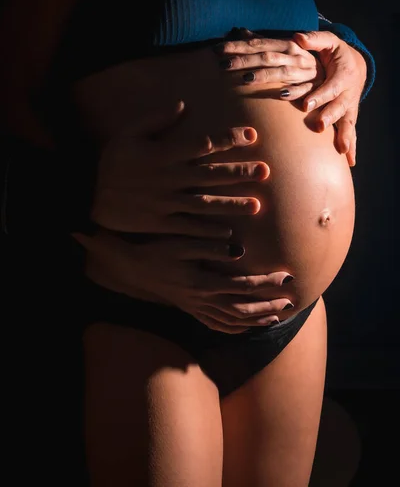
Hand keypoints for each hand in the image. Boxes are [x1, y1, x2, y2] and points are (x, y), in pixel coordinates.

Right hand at [75, 230, 293, 333]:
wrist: (131, 266)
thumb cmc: (155, 248)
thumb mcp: (180, 241)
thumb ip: (208, 245)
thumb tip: (238, 249)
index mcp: (201, 282)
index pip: (243, 286)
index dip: (267, 283)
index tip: (288, 277)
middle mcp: (200, 300)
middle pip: (242, 309)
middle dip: (269, 305)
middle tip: (292, 301)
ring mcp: (195, 308)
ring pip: (231, 321)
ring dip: (256, 320)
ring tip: (279, 316)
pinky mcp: (190, 309)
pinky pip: (216, 325)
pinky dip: (235, 328)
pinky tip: (248, 326)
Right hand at [92, 101, 269, 235]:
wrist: (88, 195)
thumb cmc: (111, 163)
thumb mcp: (128, 134)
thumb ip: (156, 119)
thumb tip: (183, 105)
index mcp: (163, 153)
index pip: (203, 144)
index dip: (228, 139)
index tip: (252, 135)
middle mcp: (169, 178)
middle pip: (210, 173)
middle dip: (239, 172)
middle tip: (266, 171)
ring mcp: (165, 202)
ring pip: (204, 202)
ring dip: (231, 204)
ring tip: (256, 206)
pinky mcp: (160, 222)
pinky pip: (188, 227)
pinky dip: (208, 230)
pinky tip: (228, 233)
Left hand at [213, 27, 323, 87]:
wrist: (335, 71)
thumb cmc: (303, 59)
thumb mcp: (285, 47)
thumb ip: (263, 41)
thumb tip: (239, 31)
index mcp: (285, 44)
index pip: (257, 44)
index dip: (237, 46)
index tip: (217, 50)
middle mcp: (293, 56)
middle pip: (265, 57)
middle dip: (244, 61)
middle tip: (223, 66)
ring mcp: (303, 72)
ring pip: (281, 72)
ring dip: (264, 76)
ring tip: (245, 79)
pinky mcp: (312, 87)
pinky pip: (303, 90)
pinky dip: (294, 92)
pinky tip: (282, 95)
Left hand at [291, 31, 366, 165]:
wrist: (355, 65)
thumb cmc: (336, 53)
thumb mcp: (328, 41)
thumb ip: (314, 39)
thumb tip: (297, 36)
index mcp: (342, 74)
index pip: (329, 86)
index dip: (319, 95)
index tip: (306, 104)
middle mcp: (348, 93)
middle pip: (339, 106)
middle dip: (329, 116)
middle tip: (319, 126)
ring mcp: (349, 106)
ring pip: (347, 122)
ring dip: (344, 135)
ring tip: (341, 149)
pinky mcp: (348, 116)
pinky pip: (351, 132)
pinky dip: (352, 146)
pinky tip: (350, 161)